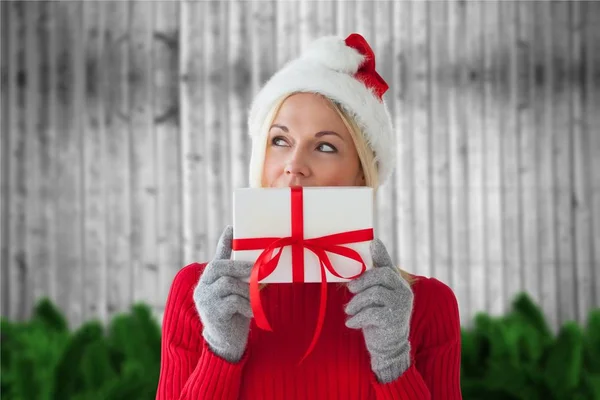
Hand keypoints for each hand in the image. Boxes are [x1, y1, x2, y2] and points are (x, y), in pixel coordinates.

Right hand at [193, 226, 252, 362]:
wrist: (226, 343)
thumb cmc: (235, 316)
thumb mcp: (238, 295)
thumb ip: (242, 281)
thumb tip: (260, 267)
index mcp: (209, 280)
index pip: (217, 258)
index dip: (224, 243)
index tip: (231, 228)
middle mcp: (202, 287)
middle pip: (219, 267)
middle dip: (240, 266)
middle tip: (258, 269)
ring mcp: (205, 300)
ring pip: (228, 284)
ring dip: (247, 290)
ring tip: (256, 298)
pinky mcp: (212, 313)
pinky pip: (233, 301)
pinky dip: (246, 305)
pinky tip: (252, 311)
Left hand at [344, 239, 413, 382]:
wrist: (388, 346)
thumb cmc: (378, 317)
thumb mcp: (374, 299)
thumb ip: (370, 282)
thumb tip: (356, 267)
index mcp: (398, 283)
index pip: (388, 265)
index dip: (381, 254)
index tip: (373, 242)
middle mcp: (403, 291)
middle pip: (381, 276)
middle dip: (362, 281)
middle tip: (350, 289)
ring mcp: (401, 306)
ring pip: (374, 294)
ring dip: (356, 302)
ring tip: (348, 310)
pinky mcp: (394, 320)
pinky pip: (371, 313)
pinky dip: (358, 318)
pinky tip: (351, 323)